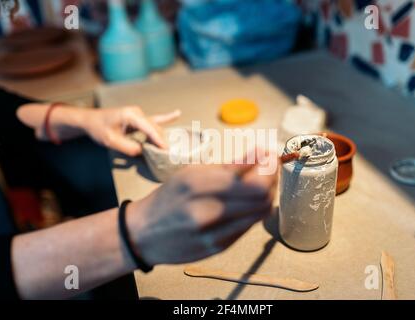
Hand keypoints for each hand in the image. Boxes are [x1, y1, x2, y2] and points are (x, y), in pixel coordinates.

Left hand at [83, 106, 180, 155]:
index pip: (149, 129)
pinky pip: (155, 120)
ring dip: (160, 138)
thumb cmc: (98, 129)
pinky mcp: (138, 118)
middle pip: (154, 128)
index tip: (166, 150)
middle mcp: (137, 112)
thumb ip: (128, 147)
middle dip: (160, 141)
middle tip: (167, 155)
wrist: (90, 120)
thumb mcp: (111, 141)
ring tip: (168, 149)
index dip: (158, 140)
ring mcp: (139, 114)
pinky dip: (166, 118)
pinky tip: (177, 113)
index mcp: (130, 115)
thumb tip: (142, 152)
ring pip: (154, 128)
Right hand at [127, 159, 277, 264]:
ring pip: (260, 213)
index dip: (270, 168)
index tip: (270, 157)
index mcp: (198, 184)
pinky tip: (245, 202)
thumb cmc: (168, 198)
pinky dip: (253, 211)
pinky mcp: (219, 247)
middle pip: (262, 198)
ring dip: (265, 195)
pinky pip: (248, 226)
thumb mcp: (192, 173)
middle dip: (271, 180)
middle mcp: (207, 210)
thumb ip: (230, 165)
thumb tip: (260, 153)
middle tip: (267, 169)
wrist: (144, 234)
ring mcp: (214, 233)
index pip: (255, 182)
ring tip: (257, 184)